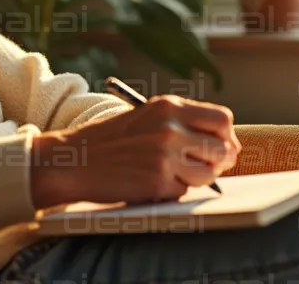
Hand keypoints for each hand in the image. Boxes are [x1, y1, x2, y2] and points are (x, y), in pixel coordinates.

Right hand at [29, 95, 239, 208]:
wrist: (73, 160)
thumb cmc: (109, 141)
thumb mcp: (145, 117)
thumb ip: (181, 124)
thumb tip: (225, 146)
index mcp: (168, 107)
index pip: (222, 119)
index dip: (226, 136)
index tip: (221, 147)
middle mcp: (170, 128)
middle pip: (222, 148)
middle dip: (217, 162)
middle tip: (203, 168)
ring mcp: (165, 156)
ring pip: (207, 174)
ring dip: (195, 180)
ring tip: (171, 175)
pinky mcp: (157, 182)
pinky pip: (183, 192)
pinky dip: (172, 192)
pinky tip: (151, 183)